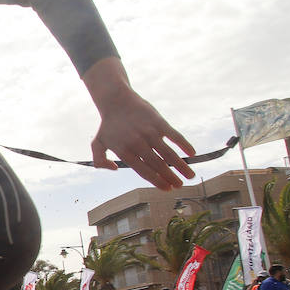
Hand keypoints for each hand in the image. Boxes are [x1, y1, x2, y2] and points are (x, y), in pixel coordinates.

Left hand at [84, 58, 195, 189]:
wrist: (116, 100)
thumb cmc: (108, 125)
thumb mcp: (97, 143)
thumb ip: (100, 161)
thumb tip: (116, 169)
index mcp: (125, 152)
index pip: (144, 171)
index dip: (157, 182)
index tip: (167, 189)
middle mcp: (138, 144)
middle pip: (158, 165)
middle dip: (171, 178)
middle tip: (180, 186)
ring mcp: (149, 132)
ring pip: (169, 153)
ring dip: (181, 166)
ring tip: (190, 176)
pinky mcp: (159, 122)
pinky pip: (174, 136)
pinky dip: (184, 144)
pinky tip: (192, 153)